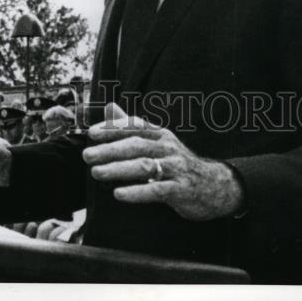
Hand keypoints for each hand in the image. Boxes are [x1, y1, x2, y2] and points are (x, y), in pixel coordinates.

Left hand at [83, 103, 244, 221]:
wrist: (214, 185)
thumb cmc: (178, 163)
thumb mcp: (157, 142)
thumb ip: (132, 126)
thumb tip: (109, 107)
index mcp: (160, 134)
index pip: (135, 126)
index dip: (114, 128)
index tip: (92, 133)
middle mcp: (168, 147)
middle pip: (136, 145)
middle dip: (110, 149)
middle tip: (87, 155)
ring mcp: (176, 168)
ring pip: (144, 166)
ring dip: (118, 169)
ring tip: (96, 173)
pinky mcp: (180, 189)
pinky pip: (157, 190)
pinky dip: (137, 192)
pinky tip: (118, 194)